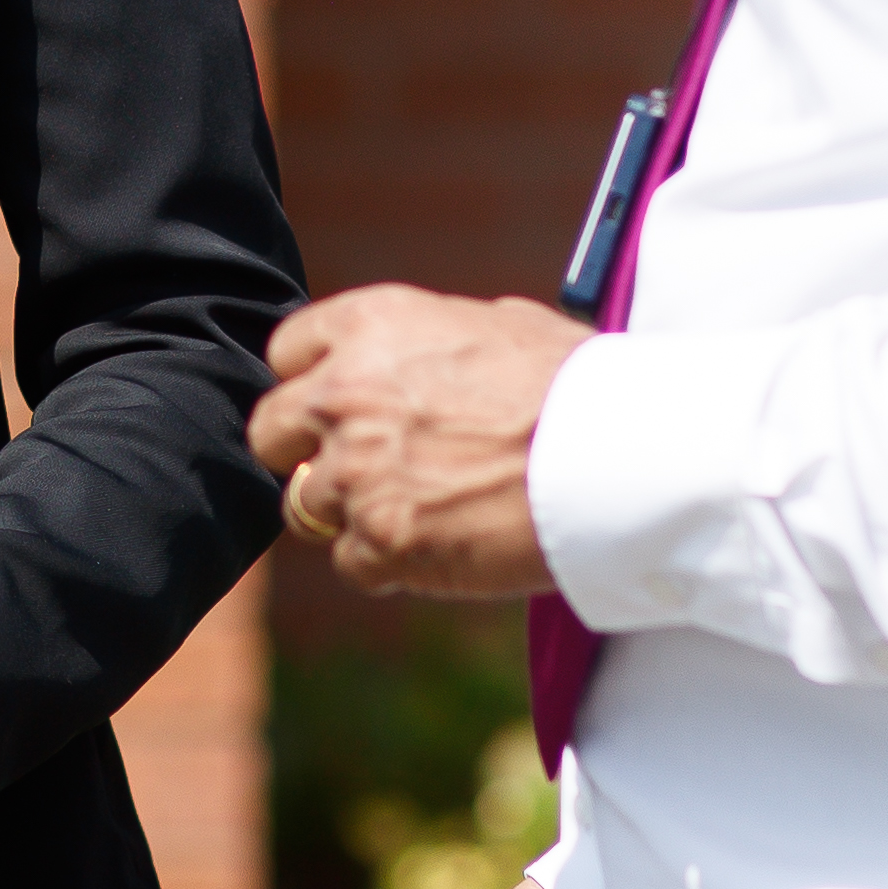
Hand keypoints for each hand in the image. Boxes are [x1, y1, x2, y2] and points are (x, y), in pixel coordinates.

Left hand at [249, 284, 587, 594]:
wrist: (617, 457)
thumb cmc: (578, 386)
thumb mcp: (502, 325)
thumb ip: (435, 340)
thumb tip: (427, 352)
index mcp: (372, 325)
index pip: (287, 351)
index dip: (314, 382)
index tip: (340, 406)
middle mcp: (345, 392)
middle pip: (270, 429)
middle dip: (306, 450)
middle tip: (361, 467)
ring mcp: (356, 470)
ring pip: (305, 505)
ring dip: (351, 513)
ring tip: (420, 511)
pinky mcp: (379, 540)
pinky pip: (351, 562)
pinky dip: (388, 564)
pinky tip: (441, 549)